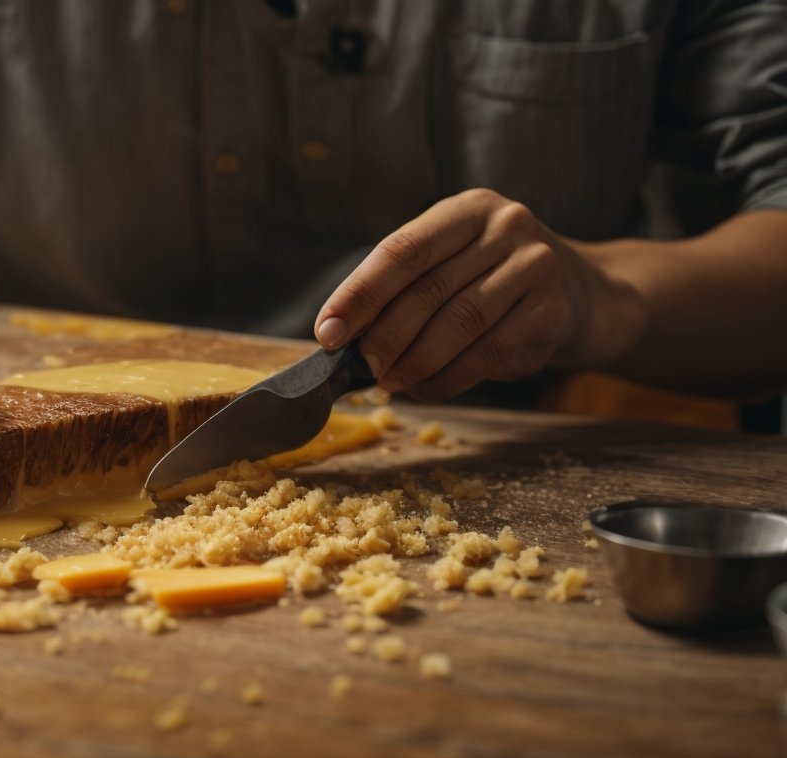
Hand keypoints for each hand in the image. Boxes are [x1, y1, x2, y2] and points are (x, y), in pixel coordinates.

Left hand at [312, 188, 636, 400]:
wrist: (588, 298)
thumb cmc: (498, 284)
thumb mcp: (454, 265)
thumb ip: (404, 290)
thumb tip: (341, 337)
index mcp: (468, 209)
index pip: (402, 250)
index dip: (360, 293)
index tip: (328, 331)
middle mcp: (507, 226)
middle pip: (428, 289)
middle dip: (384, 335)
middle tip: (360, 367)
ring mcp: (536, 266)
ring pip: (459, 323)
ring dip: (415, 362)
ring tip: (390, 382)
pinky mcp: (554, 311)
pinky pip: (489, 353)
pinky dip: (449, 378)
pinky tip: (427, 388)